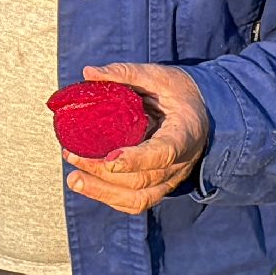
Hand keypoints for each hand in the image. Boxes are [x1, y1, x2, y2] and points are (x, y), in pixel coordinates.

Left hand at [62, 62, 209, 214]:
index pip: (163, 153)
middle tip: (74, 157)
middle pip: (143, 178)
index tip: (109, 159)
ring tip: (74, 178)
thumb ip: (125, 73)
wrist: (201, 113)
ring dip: (102, 191)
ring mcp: (170, 178)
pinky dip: (110, 197)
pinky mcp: (159, 186)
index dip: (136, 159)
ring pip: (138, 198)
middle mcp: (180, 163)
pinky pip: (136, 201)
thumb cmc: (178, 93)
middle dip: (104, 172)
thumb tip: (88, 73)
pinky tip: (87, 185)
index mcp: (184, 133)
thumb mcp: (158, 76)